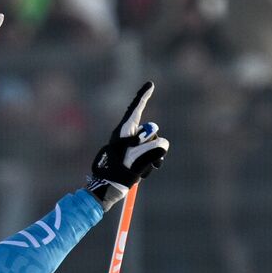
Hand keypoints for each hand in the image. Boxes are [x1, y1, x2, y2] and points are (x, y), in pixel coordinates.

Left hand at [86, 81, 170, 208]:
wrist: (109, 188)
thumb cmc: (120, 171)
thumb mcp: (139, 155)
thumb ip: (154, 145)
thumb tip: (162, 144)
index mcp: (123, 131)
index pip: (135, 109)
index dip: (143, 96)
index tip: (151, 84)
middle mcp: (128, 135)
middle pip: (151, 130)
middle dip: (152, 143)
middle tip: (139, 155)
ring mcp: (133, 146)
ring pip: (154, 144)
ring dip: (153, 156)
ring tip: (141, 168)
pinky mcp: (136, 155)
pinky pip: (153, 154)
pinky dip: (152, 162)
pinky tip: (146, 171)